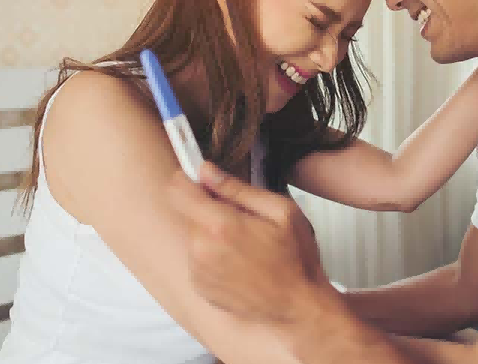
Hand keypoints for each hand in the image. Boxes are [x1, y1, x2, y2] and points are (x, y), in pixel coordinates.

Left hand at [186, 161, 330, 322]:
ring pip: (194, 237)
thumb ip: (238, 188)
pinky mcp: (201, 288)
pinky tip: (239, 263)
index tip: (198, 178)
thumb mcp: (281, 212)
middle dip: (210, 211)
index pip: (179, 191)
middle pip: (189, 214)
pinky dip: (213, 256)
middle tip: (242, 220)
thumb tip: (207, 170)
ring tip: (245, 245)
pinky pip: (198, 260)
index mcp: (221, 226)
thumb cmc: (296, 260)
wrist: (298, 307)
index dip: (186, 179)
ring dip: (212, 235)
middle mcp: (202, 250)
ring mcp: (199, 272)